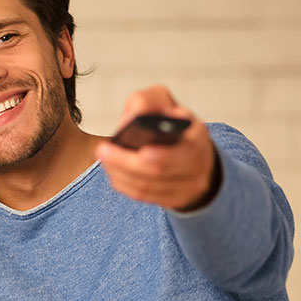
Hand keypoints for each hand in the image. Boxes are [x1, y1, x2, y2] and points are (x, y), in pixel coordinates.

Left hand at [96, 85, 219, 211]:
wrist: (189, 150)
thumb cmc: (169, 123)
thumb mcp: (162, 102)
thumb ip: (146, 102)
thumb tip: (128, 120)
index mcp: (198, 135)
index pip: (186, 147)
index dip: (163, 153)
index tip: (141, 150)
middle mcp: (198, 161)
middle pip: (160, 169)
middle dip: (127, 161)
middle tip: (103, 150)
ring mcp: (188, 184)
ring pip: (149, 185)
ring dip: (121, 173)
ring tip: (103, 159)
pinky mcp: (175, 198)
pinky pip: (145, 196)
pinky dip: (125, 184)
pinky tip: (113, 172)